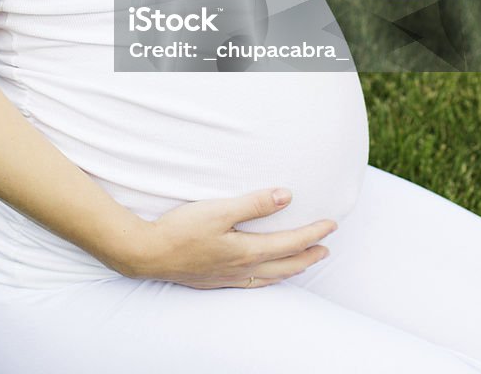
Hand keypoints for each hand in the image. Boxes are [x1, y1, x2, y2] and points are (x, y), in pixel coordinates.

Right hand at [121, 188, 336, 288]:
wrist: (148, 254)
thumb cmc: (182, 229)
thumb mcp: (219, 210)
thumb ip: (254, 204)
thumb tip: (287, 196)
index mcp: (246, 251)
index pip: (290, 244)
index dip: (313, 234)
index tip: (332, 224)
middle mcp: (242, 269)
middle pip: (285, 265)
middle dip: (308, 256)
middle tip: (326, 248)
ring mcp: (228, 278)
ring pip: (270, 278)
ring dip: (291, 269)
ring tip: (303, 263)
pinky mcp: (215, 280)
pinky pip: (253, 283)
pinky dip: (269, 279)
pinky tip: (264, 276)